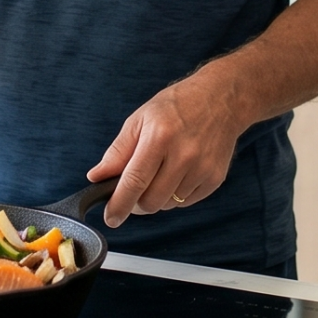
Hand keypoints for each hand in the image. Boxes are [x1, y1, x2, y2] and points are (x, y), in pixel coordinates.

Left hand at [86, 76, 250, 226]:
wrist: (221, 99)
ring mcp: (202, 169)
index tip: (111, 217)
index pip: (134, 181)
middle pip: (151, 201)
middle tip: (132, 191)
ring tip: (160, 172)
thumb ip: (118, 151)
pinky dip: (175, 195)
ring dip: (156, 197)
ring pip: (167, 205)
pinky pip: (185, 202)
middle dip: (136, 203)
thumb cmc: (177, 106)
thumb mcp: (140, 119)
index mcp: (160, 137)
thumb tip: (96, 177)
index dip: (119, 204)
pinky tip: (177, 173)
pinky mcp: (214, 179)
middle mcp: (184, 155)